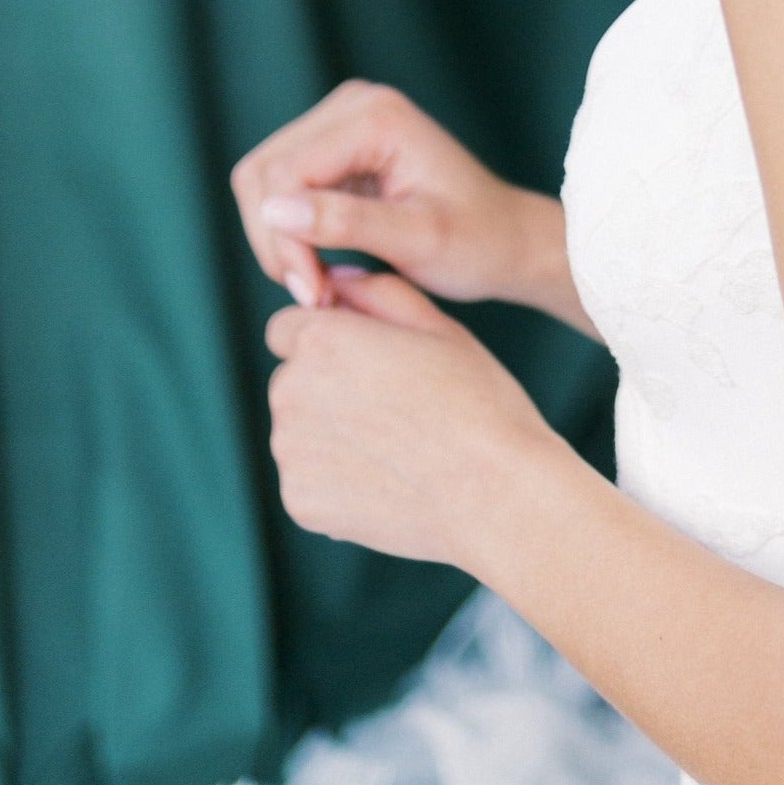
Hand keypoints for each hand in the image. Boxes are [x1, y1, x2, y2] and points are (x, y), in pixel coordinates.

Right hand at [231, 79, 589, 329]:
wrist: (504, 238)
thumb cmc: (476, 241)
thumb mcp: (419, 240)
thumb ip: (347, 224)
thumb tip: (275, 210)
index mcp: (377, 116)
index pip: (285, 174)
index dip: (283, 238)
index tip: (311, 293)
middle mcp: (353, 105)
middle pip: (263, 173)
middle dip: (276, 240)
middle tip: (312, 293)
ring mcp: (339, 122)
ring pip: (262, 182)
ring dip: (277, 239)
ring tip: (316, 285)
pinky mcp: (332, 147)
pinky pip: (279, 188)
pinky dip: (288, 233)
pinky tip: (319, 267)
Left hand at [265, 266, 563, 564]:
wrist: (496, 494)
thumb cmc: (479, 402)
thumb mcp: (439, 327)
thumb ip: (377, 293)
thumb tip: (336, 280)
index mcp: (322, 340)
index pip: (287, 328)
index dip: (328, 339)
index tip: (368, 360)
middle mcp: (291, 393)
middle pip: (291, 380)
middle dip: (327, 387)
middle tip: (394, 407)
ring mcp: (292, 454)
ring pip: (300, 432)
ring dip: (331, 434)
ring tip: (398, 447)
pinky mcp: (300, 503)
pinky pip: (309, 479)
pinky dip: (338, 480)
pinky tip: (389, 480)